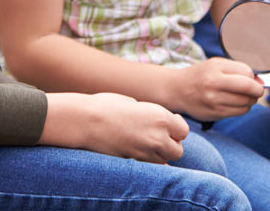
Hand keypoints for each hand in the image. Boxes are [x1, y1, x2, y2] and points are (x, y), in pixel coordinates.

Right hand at [42, 92, 188, 163]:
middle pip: (178, 150)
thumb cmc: (108, 105)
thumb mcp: (136, 103)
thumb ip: (153, 115)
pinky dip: (149, 160)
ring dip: (161, 153)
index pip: (183, 131)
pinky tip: (139, 149)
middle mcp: (158, 136)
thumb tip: (162, 123)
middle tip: (159, 135)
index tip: (167, 124)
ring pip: (165, 160)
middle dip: (172, 144)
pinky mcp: (133, 161)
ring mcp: (145, 152)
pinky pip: (151, 165)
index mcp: (161, 117)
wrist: (86, 120)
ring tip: (147, 142)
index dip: (176, 128)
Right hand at [172, 57, 263, 121]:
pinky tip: (237, 103)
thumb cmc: (200, 76)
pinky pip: (239, 112)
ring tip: (245, 96)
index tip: (252, 79)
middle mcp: (214, 83)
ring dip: (251, 100)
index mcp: (215, 67)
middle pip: (248, 87)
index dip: (253, 76)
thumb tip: (259, 82)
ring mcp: (214, 100)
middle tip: (257, 90)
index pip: (247, 72)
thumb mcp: (216, 64)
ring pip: (246, 102)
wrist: (178, 90)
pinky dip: (243, 108)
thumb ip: (238, 70)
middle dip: (258, 90)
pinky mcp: (215, 114)